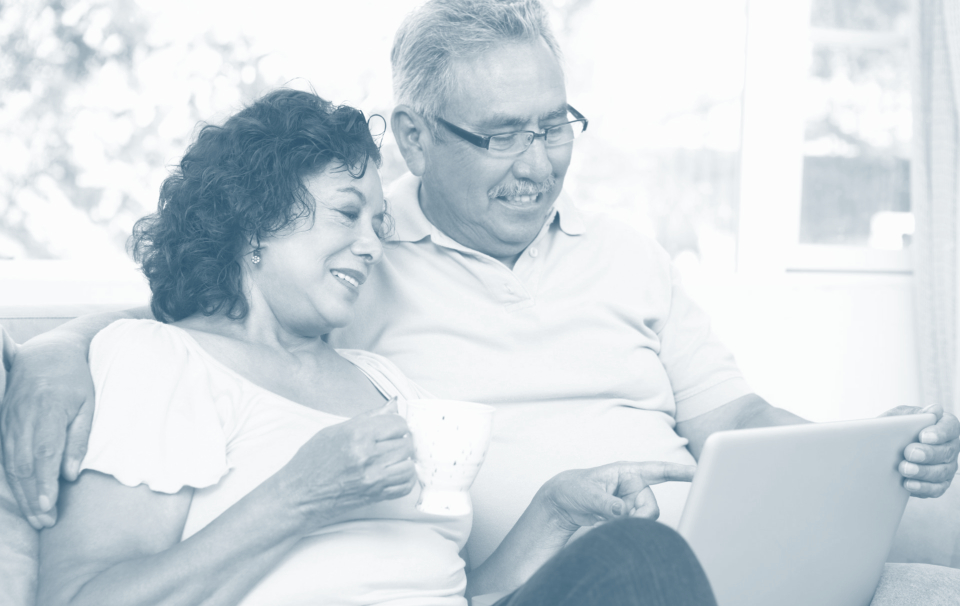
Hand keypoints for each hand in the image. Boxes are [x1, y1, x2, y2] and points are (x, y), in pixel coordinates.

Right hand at [0, 334, 94, 528]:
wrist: (45, 353)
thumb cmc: (74, 379)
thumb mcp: (88, 404)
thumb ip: (79, 438)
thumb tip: (70, 475)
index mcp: (48, 409)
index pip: (44, 452)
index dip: (43, 481)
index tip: (47, 505)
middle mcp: (23, 417)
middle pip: (24, 464)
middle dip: (32, 496)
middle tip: (45, 522)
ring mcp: (9, 421)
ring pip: (11, 464)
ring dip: (21, 493)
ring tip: (37, 516)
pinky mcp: (3, 424)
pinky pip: (5, 457)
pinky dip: (12, 480)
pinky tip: (22, 497)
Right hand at [273, 398, 416, 531]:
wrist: (298, 495)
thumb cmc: (311, 462)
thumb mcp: (334, 431)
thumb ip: (368, 418)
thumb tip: (393, 405)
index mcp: (357, 435)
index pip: (398, 424)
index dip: (397, 424)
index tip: (391, 428)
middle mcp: (367, 456)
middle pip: (406, 443)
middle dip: (401, 441)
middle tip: (390, 443)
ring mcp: (373, 478)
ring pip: (409, 465)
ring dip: (404, 461)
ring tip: (392, 459)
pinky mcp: (375, 496)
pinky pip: (405, 486)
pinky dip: (403, 479)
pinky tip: (392, 474)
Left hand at [539, 461, 695, 531]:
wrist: (563, 502)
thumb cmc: (574, 488)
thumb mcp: (587, 494)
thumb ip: (606, 503)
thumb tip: (622, 512)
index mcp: (627, 472)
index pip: (659, 470)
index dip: (680, 472)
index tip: (699, 472)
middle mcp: (633, 486)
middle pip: (651, 507)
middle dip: (639, 518)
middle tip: (617, 520)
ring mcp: (631, 501)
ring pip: (644, 520)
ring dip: (629, 525)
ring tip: (605, 520)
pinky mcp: (627, 515)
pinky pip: (635, 526)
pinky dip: (624, 529)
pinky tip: (606, 525)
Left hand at [881, 405, 959, 497]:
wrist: (882, 449)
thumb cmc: (894, 428)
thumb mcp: (898, 416)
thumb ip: (913, 414)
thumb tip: (933, 410)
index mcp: (943, 425)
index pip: (950, 427)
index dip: (939, 432)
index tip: (924, 436)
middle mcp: (950, 446)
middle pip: (947, 451)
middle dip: (928, 453)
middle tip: (910, 453)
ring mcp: (946, 466)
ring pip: (942, 472)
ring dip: (923, 472)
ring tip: (905, 469)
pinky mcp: (938, 483)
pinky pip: (936, 489)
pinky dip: (922, 488)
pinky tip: (908, 484)